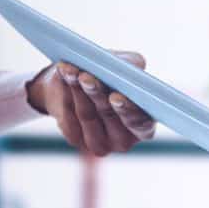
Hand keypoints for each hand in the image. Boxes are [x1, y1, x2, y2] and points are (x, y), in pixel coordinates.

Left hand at [27, 52, 156, 155]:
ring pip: (87, 114)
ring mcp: (99, 142)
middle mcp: (124, 139)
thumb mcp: (125, 64)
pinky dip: (65, 91)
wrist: (78, 81)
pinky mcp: (75, 138)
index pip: (141, 124)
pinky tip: (64, 75)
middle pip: (110, 116)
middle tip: (86, 77)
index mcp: (144, 125)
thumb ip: (134, 65)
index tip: (116, 97)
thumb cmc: (109, 74)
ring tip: (71, 70)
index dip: (129, 111)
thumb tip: (133, 66)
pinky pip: (68, 115)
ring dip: (78, 90)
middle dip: (97, 94)